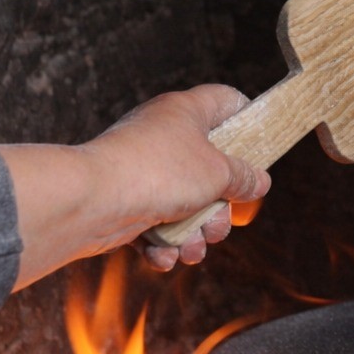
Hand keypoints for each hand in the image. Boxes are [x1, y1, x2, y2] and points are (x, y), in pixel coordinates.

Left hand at [84, 85, 271, 271]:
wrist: (92, 202)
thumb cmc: (159, 173)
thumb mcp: (218, 173)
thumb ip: (245, 177)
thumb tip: (259, 182)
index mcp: (186, 113)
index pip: (225, 100)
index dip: (247, 117)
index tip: (260, 146)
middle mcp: (163, 137)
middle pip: (211, 170)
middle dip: (219, 209)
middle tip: (218, 224)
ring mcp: (143, 170)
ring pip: (185, 205)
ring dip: (194, 234)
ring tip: (191, 248)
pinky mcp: (126, 201)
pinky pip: (156, 224)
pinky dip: (163, 243)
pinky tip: (163, 253)